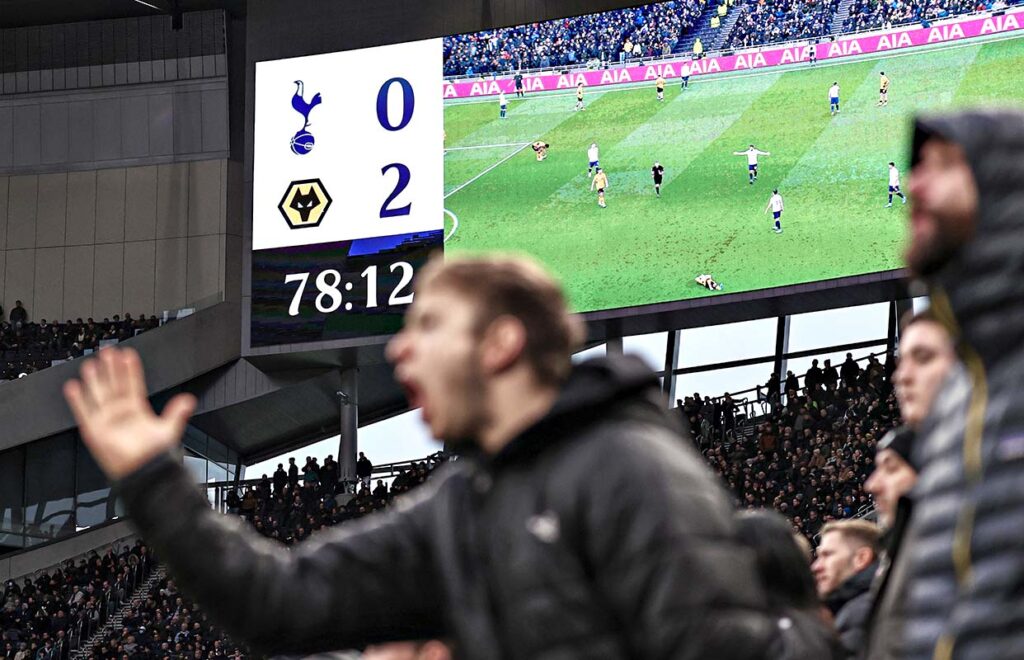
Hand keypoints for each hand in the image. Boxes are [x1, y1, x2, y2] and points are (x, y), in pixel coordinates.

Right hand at [63, 347, 195, 479]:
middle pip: (114, 385)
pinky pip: (84, 412)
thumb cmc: (155, 455)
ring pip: (99, 395)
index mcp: (137, 411)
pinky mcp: (95, 430)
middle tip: (108, 351)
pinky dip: (78, 400)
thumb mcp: (169, 429)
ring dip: (95, 380)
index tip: (128, 355)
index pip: (132, 385)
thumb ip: (177, 413)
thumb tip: (189, 400)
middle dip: (111, 369)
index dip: (130, 370)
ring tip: (91, 363)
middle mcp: (121, 413)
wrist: (143, 472)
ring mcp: (107, 420)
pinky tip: (74, 386)